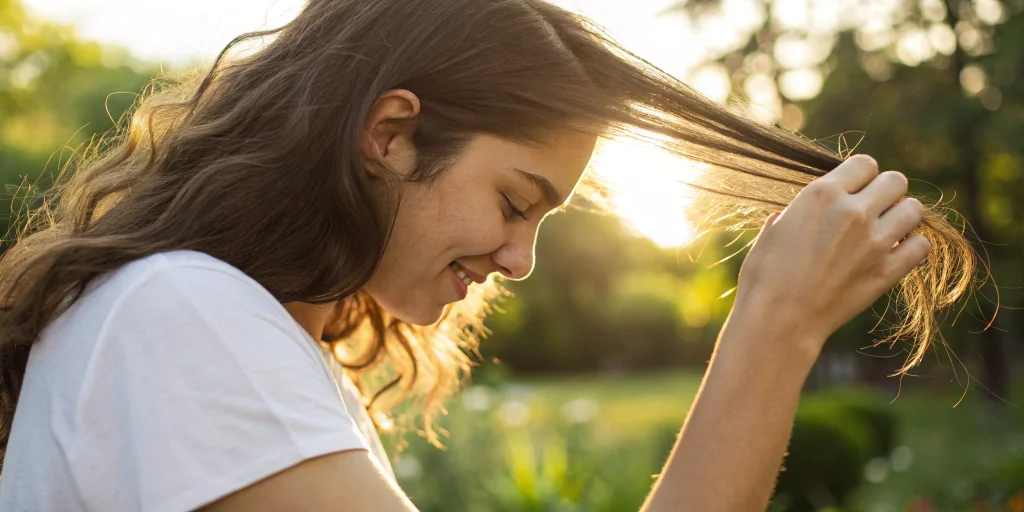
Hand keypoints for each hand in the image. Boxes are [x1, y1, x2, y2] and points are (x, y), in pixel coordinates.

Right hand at [733, 154, 930, 357]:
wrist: (779, 321)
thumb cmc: (765, 278)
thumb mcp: (771, 233)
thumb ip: (791, 215)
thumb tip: (793, 214)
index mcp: (821, 194)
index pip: (864, 163)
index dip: (861, 176)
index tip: (854, 190)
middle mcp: (853, 211)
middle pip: (896, 180)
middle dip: (886, 192)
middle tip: (873, 210)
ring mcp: (875, 242)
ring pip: (914, 209)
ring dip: (902, 217)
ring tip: (887, 230)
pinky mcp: (887, 271)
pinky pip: (921, 246)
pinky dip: (912, 247)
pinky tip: (895, 254)